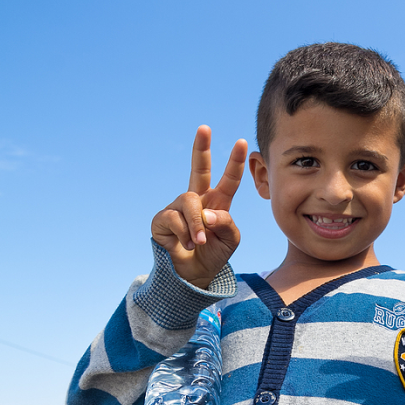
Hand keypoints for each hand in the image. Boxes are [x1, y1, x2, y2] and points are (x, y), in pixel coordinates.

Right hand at [151, 126, 248, 288]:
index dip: (235, 162)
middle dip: (201, 148)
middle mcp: (198, 201)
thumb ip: (226, 224)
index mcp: (218, 203)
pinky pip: (173, 218)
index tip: (242, 142)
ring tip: (199, 242)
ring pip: (189, 201)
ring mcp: (178, 208)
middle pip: (199, 170)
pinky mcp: (162, 219)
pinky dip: (184, 232)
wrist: (193, 276)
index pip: (229, 180)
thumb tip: (207, 212)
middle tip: (205, 128)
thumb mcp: (231, 240)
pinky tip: (186, 244)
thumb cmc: (214, 255)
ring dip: (196, 223)